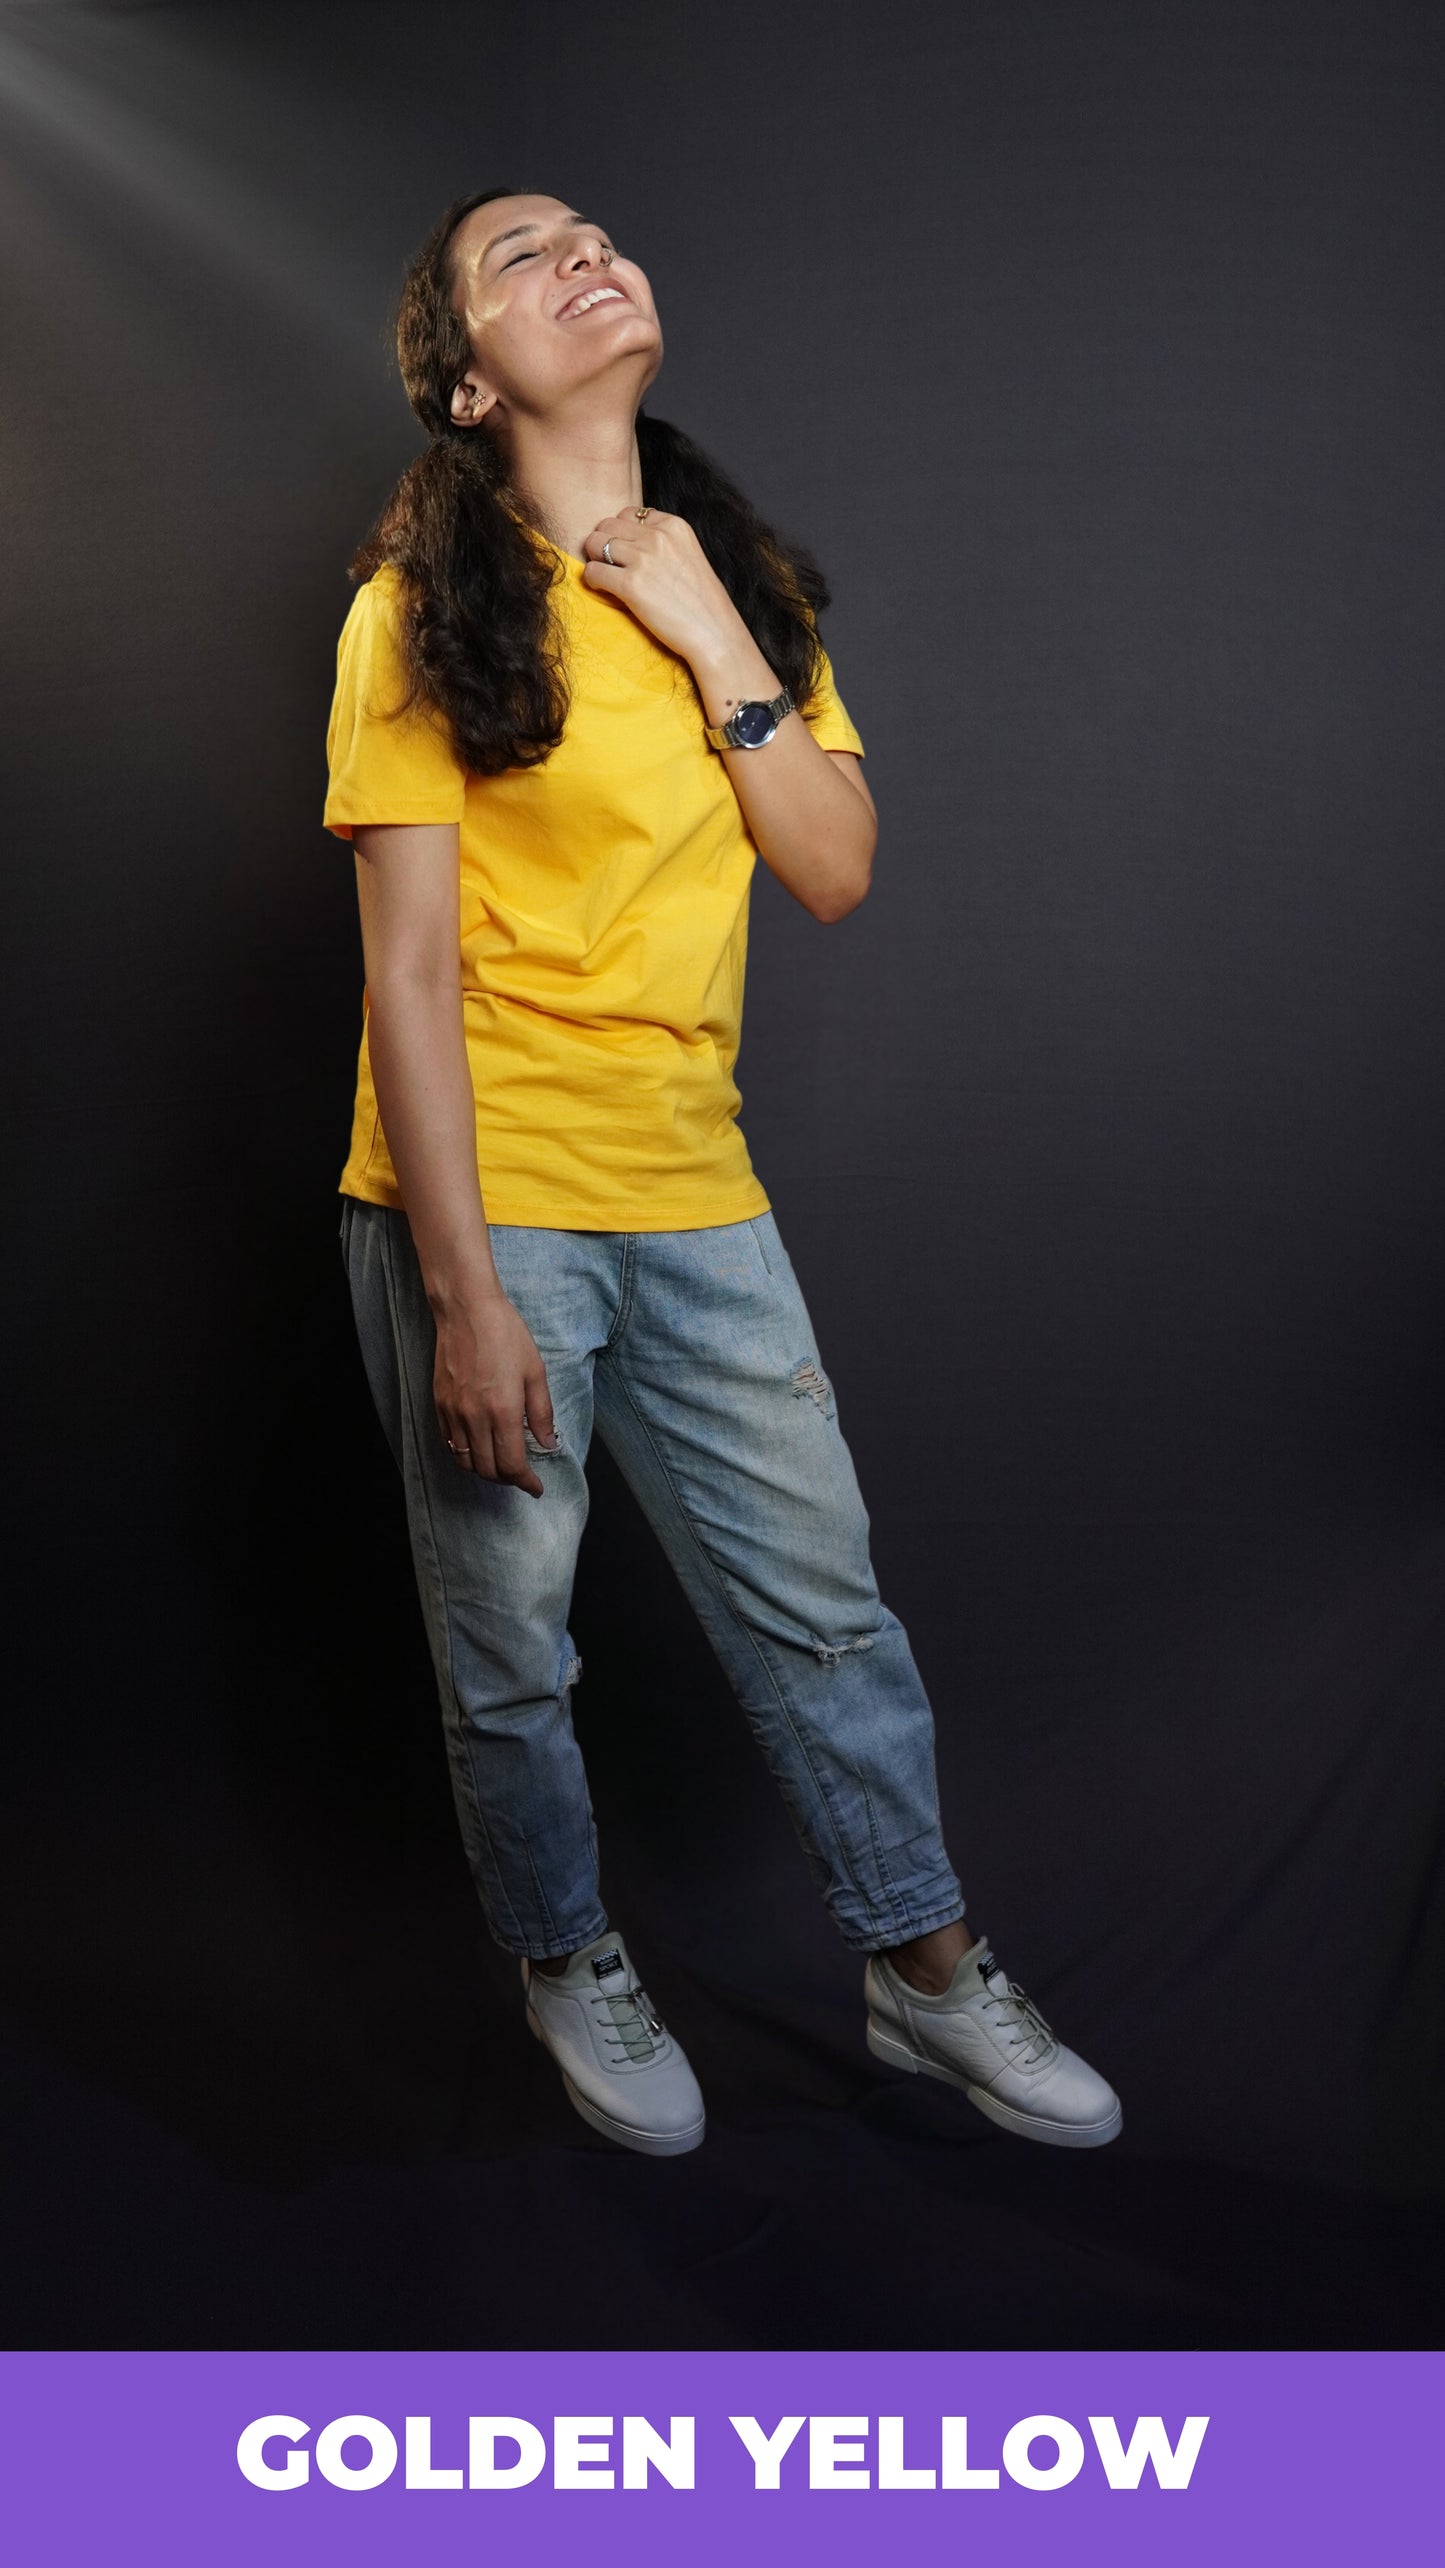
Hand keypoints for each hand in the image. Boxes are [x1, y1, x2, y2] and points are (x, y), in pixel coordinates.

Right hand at [433, 1290, 556, 1497]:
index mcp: (503, 1411)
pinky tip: (478, 1446)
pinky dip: (464, 1454)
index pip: (512, 1465)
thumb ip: (542, 1413)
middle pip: (487, 1470)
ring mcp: (453, 1412)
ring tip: (500, 1463)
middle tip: (521, 1474)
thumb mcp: (535, 1372)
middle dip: (507, 1480)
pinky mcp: (439, 1404)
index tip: (536, 1488)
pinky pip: (449, 1443)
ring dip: (485, 1470)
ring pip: (465, 1462)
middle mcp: (474, 1418)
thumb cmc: (506, 1335)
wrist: (467, 1310)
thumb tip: (548, 1444)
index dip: (526, 1482)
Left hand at [581, 507, 757, 677]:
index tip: (626, 553)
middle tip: (610, 566)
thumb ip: (664, 542)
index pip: (629, 513)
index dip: (622, 533)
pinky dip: (593, 581)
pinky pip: (592, 571)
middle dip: (604, 543)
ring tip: (607, 578)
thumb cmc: (703, 603)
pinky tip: (605, 591)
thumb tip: (631, 541)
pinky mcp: (631, 585)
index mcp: (674, 525)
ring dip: (596, 560)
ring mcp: (644, 559)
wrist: (716, 634)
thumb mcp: (689, 555)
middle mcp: (658, 536)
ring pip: (595, 543)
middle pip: (607, 524)